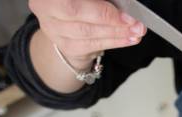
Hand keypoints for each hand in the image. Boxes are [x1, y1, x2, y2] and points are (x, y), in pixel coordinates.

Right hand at [29, 0, 145, 68]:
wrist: (69, 24)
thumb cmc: (82, 3)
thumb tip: (126, 2)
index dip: (100, 7)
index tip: (125, 11)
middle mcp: (45, 7)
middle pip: (77, 12)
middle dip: (109, 18)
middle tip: (135, 23)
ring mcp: (53, 28)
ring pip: (87, 31)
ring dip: (116, 32)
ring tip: (136, 31)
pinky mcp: (65, 46)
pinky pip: (92, 45)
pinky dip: (114, 41)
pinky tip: (129, 39)